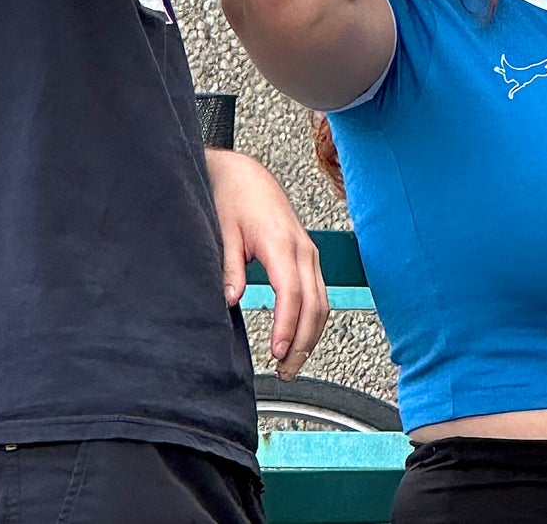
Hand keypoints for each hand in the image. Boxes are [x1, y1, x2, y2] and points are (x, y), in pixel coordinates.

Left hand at [206, 149, 327, 378]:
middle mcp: (303, 249)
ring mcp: (309, 252)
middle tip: (285, 371)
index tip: (277, 352)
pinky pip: (319, 292)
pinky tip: (299, 338)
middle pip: (315, 303)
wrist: (245, 175)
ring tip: (290, 364)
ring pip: (322, 301)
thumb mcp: (223, 232)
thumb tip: (231, 300)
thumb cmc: (233, 200)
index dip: (287, 326)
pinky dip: (313, 319)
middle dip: (303, 341)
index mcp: (282, 243)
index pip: (292, 293)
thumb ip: (230, 267)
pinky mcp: (307, 255)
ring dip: (311, 335)